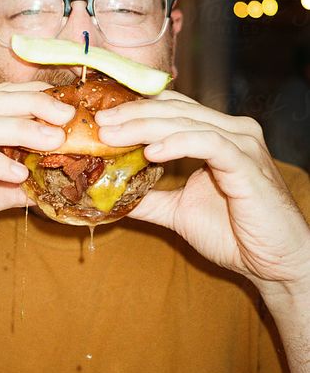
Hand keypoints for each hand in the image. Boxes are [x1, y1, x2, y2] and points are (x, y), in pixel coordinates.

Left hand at [97, 90, 309, 290]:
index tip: (101, 120)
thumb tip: (109, 194)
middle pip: (174, 110)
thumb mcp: (179, 211)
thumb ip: (148, 197)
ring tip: (113, 135)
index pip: (172, 109)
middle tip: (99, 123)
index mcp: (217, 135)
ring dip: (145, 126)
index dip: (135, 110)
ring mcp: (242, 144)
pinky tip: (151, 152)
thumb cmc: (235, 234)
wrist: (274, 264)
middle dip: (132, 114)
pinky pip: (208, 143)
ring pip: (186, 122)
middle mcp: (232, 131)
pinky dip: (177, 143)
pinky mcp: (247, 163)